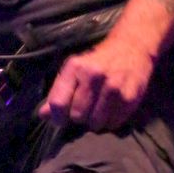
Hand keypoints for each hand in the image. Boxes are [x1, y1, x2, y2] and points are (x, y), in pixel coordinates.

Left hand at [38, 36, 155, 131]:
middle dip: (78, 117)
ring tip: (98, 108)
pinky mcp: (130, 98)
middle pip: (77, 116)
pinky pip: (113, 124)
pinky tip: (111, 108)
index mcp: (75, 67)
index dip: (57, 117)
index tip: (60, 119)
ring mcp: (113, 87)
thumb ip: (57, 92)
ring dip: (95, 121)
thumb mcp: (74, 69)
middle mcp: (94, 76)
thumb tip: (43, 115)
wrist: (131, 48)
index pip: (58, 103)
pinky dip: (110, 121)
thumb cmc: (96, 61)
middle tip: (84, 108)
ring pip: (95, 123)